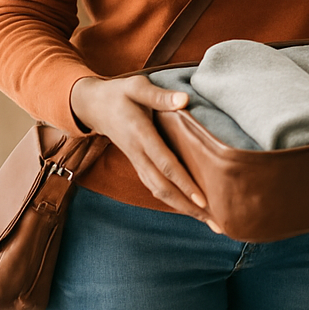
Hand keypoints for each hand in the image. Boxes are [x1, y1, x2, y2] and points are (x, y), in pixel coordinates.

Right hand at [69, 75, 218, 228]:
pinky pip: (156, 186)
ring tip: (209, 221)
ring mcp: (137, 162)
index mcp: (140, 135)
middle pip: (164, 187)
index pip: (165, 164)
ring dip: (183, 208)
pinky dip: (174, 199)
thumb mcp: (137, 87)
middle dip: (189, 206)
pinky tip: (191, 208)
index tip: (203, 199)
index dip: (184, 182)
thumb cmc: (120, 93)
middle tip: (216, 223)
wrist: (92, 106)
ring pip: (160, 191)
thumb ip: (160, 96)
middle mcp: (138, 154)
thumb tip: (185, 100)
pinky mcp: (139, 164)